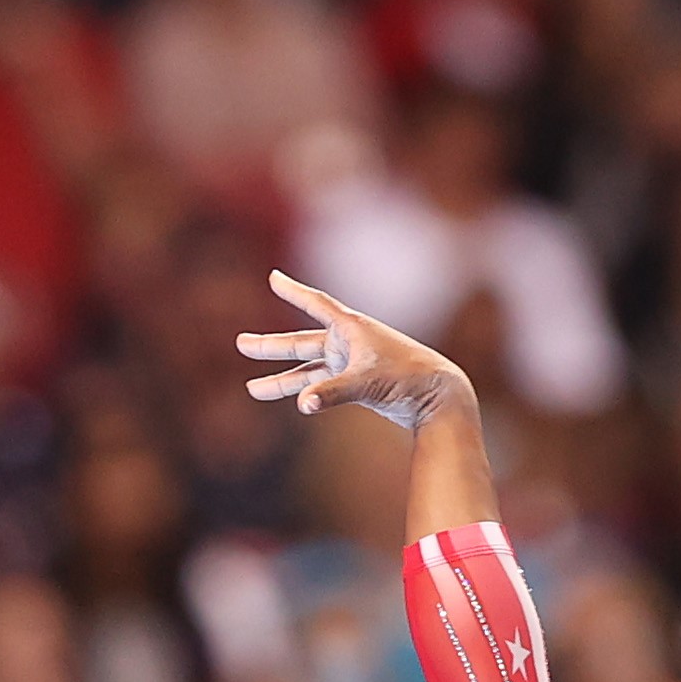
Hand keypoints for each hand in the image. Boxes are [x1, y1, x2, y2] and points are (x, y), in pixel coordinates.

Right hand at [238, 273, 473, 430]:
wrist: (439, 398)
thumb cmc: (408, 380)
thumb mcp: (367, 383)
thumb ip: (332, 393)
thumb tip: (303, 404)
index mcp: (351, 328)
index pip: (315, 303)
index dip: (293, 291)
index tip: (273, 277)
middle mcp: (349, 343)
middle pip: (302, 342)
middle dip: (271, 345)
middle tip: (241, 344)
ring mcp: (352, 365)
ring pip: (309, 370)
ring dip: (282, 379)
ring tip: (252, 389)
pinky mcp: (358, 385)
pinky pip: (323, 387)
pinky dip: (307, 392)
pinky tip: (292, 400)